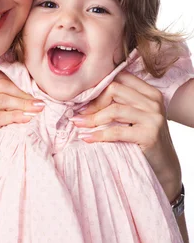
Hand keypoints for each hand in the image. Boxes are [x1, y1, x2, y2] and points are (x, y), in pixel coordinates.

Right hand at [0, 71, 43, 159]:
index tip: (37, 92)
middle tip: (41, 103)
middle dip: (24, 93)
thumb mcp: (6, 120)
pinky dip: (15, 117)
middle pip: (1, 87)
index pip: (0, 80)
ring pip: (0, 100)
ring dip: (22, 104)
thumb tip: (37, 97)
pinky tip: (27, 119)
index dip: (20, 83)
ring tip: (37, 110)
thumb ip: (14, 106)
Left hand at [71, 71, 181, 201]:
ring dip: (92, 118)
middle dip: (93, 102)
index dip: (98, 85)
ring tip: (79, 124)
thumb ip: (120, 103)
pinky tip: (87, 138)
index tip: (83, 98)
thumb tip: (86, 97)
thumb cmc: (143, 139)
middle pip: (115, 89)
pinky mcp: (149, 135)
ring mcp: (153, 117)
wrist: (164, 166)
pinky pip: (117, 131)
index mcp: (150, 92)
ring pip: (114, 110)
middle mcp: (153, 101)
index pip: (120, 77)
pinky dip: (99, 135)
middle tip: (79, 113)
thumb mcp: (135, 117)